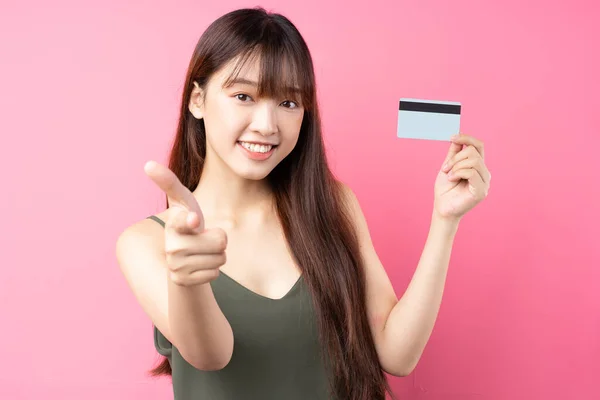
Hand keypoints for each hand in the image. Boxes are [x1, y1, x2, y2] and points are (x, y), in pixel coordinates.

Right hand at [144, 161, 226, 286]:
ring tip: (202, 251)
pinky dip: (212, 269)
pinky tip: (199, 265)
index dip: (190, 221)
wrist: (180, 256)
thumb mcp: (183, 200)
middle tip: (203, 238)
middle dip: (218, 239)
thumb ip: (169, 182)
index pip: (183, 221)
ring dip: (216, 254)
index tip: (193, 219)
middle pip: (220, 241)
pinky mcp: (183, 281)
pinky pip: (215, 273)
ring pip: (220, 258)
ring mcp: (176, 265)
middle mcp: (172, 246)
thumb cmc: (187, 221)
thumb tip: (147, 164)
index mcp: (174, 223)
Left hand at [433, 134, 490, 221]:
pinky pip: (472, 173)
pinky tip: (452, 179)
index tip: (452, 137)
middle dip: (456, 157)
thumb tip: (456, 137)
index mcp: (478, 166)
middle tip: (445, 168)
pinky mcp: (481, 191)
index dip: (467, 138)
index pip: (479, 146)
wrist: (442, 208)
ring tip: (449, 175)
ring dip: (456, 166)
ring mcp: (485, 182)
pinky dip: (458, 173)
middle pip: (474, 152)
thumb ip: (453, 153)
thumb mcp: (448, 166)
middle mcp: (484, 173)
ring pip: (474, 161)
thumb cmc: (445, 190)